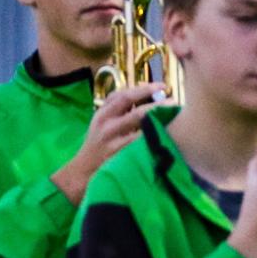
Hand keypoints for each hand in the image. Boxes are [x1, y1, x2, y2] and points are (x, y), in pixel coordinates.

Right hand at [52, 84, 162, 203]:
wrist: (83, 170)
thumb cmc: (97, 143)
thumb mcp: (101, 120)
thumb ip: (116, 106)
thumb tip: (144, 93)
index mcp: (102, 113)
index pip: (124, 96)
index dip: (144, 89)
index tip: (162, 87)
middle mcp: (106, 125)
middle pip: (135, 111)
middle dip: (157, 105)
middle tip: (173, 102)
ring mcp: (113, 141)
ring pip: (140, 127)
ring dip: (159, 121)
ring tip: (173, 117)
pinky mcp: (118, 155)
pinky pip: (140, 144)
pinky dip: (153, 137)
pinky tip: (164, 135)